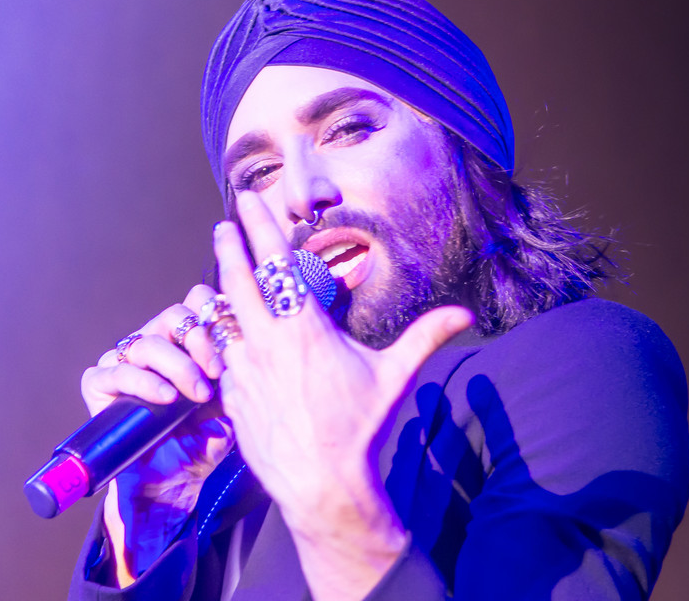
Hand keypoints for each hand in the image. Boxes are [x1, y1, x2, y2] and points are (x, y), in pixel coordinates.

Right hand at [80, 284, 235, 583]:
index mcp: (185, 339)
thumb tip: (250, 342)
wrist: (175, 482)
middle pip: (173, 316)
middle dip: (199, 339)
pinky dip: (143, 382)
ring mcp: (124, 361)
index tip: (236, 342)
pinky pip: (116, 371)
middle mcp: (154, 343)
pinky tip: (166, 397)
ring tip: (198, 393)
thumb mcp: (230, 400)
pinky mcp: (99, 385)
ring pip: (147, 342)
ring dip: (178, 366)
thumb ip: (235, 368)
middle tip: (217, 370)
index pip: (197, 302)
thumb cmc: (205, 438)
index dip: (216, 314)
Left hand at [212, 190, 472, 599]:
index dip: (260, 227)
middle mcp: (267, 342)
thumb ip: (426, 337)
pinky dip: (223, 337)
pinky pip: (222, 354)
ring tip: (223, 275)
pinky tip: (229, 335)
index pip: (275, 265)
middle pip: (236, 280)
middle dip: (229, 246)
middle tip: (224, 224)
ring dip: (222, 291)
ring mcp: (243, 370)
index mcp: (304, 329)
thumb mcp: (394, 376)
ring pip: (223, 317)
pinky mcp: (231, 395)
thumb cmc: (359, 429)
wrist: (322, 486)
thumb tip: (466, 314)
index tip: (247, 202)